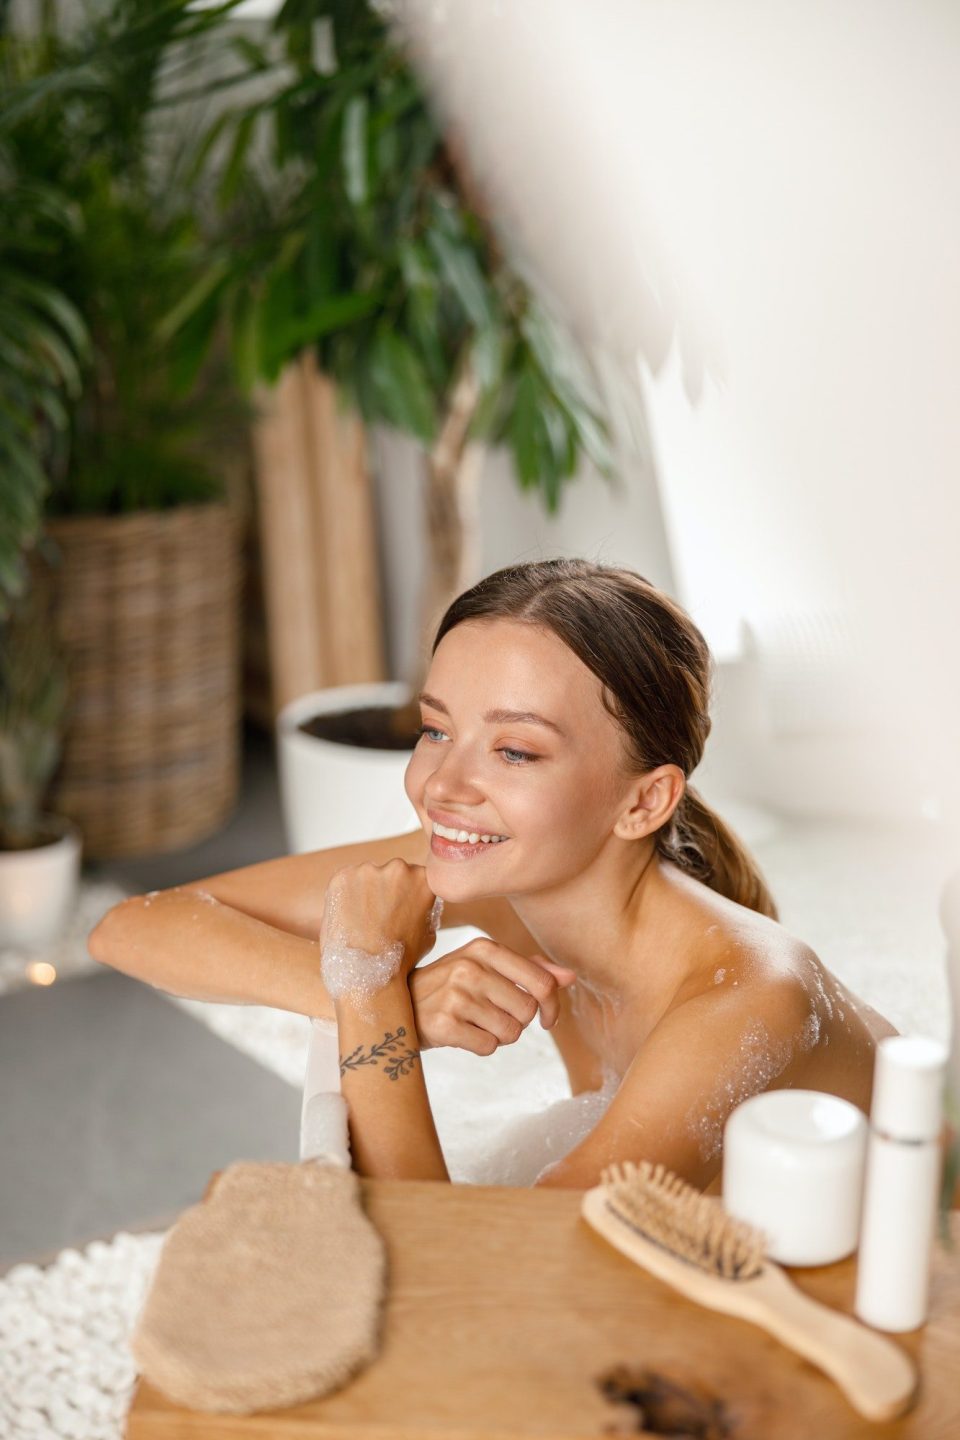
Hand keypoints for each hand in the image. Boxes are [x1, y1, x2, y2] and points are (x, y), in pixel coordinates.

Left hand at [321, 859, 437, 978]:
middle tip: (378, 917)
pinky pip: (345, 881)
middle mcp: (398, 867)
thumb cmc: (399, 960)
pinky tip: (348, 918)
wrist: (369, 975)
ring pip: (367, 876)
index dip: (406, 894)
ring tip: (361, 921)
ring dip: (364, 892)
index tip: (399, 908)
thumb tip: (419, 901)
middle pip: (391, 872)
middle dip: (385, 890)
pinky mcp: (342, 876)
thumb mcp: (429, 933)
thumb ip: (425, 908)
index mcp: (423, 878)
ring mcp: (369, 870)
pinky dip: (344, 896)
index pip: (415, 876)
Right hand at [409, 937, 576, 1053]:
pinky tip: (463, 1033)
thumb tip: (570, 976)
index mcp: (484, 948)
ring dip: (498, 1035)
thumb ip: (528, 969)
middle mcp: (469, 967)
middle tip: (494, 1017)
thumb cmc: (450, 986)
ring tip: (476, 1023)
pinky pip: (488, 1046)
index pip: (541, 981)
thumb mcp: (484, 966)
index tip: (547, 1019)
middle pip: (527, 1011)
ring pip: (510, 1031)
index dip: (552, 1006)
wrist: (399, 1005)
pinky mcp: (443, 1025)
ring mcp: (454, 995)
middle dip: (517, 1022)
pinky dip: (481, 1046)